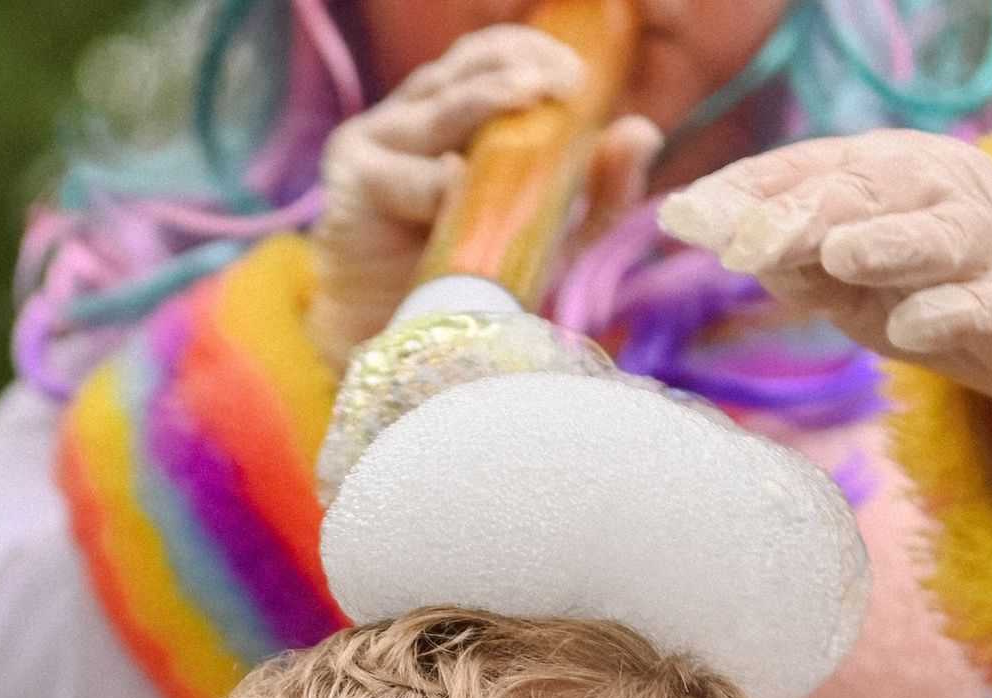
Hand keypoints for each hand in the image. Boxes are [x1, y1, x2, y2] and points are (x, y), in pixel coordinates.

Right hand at [310, 25, 660, 364]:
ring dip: (484, 99)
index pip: (494, 55)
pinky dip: (434, 181)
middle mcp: (416, 115)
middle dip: (518, 63)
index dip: (534, 51)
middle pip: (466, 62)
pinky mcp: (350, 178)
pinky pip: (402, 174)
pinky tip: (461, 182)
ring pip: (437, 105)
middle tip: (563, 82)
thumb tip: (641, 132)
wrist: (399, 353)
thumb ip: (598, 194)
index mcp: (456, 114)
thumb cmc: (470, 287)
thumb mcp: (551, 239)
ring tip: (529, 97)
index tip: (578, 76)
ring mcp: (378, 140)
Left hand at [661, 132, 991, 441]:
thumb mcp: (850, 278)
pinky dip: (957, 312)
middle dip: (801, 214)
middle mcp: (936, 189)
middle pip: (866, 193)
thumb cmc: (930, 285)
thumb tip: (724, 244)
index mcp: (883, 174)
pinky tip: (916, 329)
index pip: (806, 171)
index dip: (745, 192)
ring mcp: (986, 238)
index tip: (683, 217)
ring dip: (889, 241)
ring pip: (936, 234)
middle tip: (742, 240)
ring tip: (840, 253)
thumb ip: (793, 262)